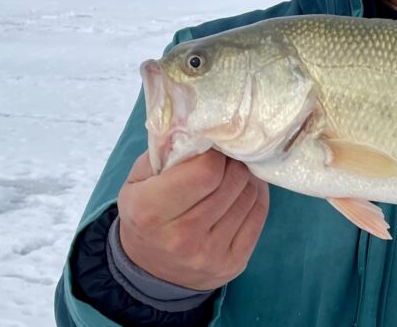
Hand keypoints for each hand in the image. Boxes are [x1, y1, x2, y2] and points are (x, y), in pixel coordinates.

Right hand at [117, 150, 269, 289]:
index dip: (214, 153)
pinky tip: (244, 187)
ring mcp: (210, 255)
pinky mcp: (233, 264)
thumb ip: (164, 151)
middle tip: (226, 155)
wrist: (150, 270)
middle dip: (232, 161)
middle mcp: (181, 237)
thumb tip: (198, 125)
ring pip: (248, 196)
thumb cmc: (144, 214)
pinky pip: (258, 215)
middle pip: (231, 181)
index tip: (211, 147)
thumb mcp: (137, 180)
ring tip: (234, 169)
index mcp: (152, 212)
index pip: (206, 171)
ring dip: (246, 176)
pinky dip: (256, 195)